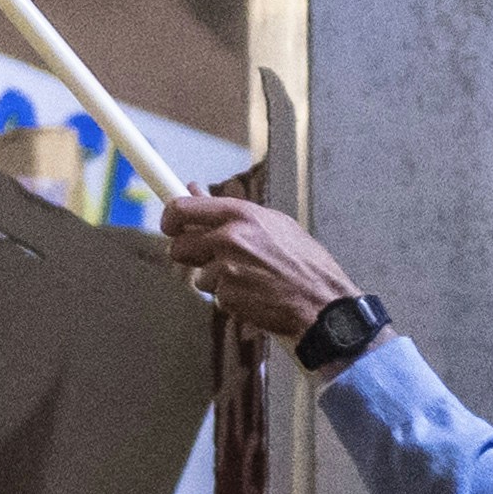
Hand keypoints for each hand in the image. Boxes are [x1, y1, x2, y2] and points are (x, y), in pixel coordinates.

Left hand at [161, 196, 356, 343]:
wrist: (323, 303)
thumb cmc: (304, 263)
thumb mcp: (273, 225)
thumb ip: (230, 211)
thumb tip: (194, 190)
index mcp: (240, 215)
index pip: (181, 208)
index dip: (169, 217)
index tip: (169, 224)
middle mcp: (229, 238)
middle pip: (179, 247)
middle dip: (190, 255)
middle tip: (212, 259)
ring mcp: (226, 269)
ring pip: (199, 276)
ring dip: (218, 280)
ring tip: (251, 279)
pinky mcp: (228, 296)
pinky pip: (216, 297)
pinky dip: (231, 298)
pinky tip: (256, 295)